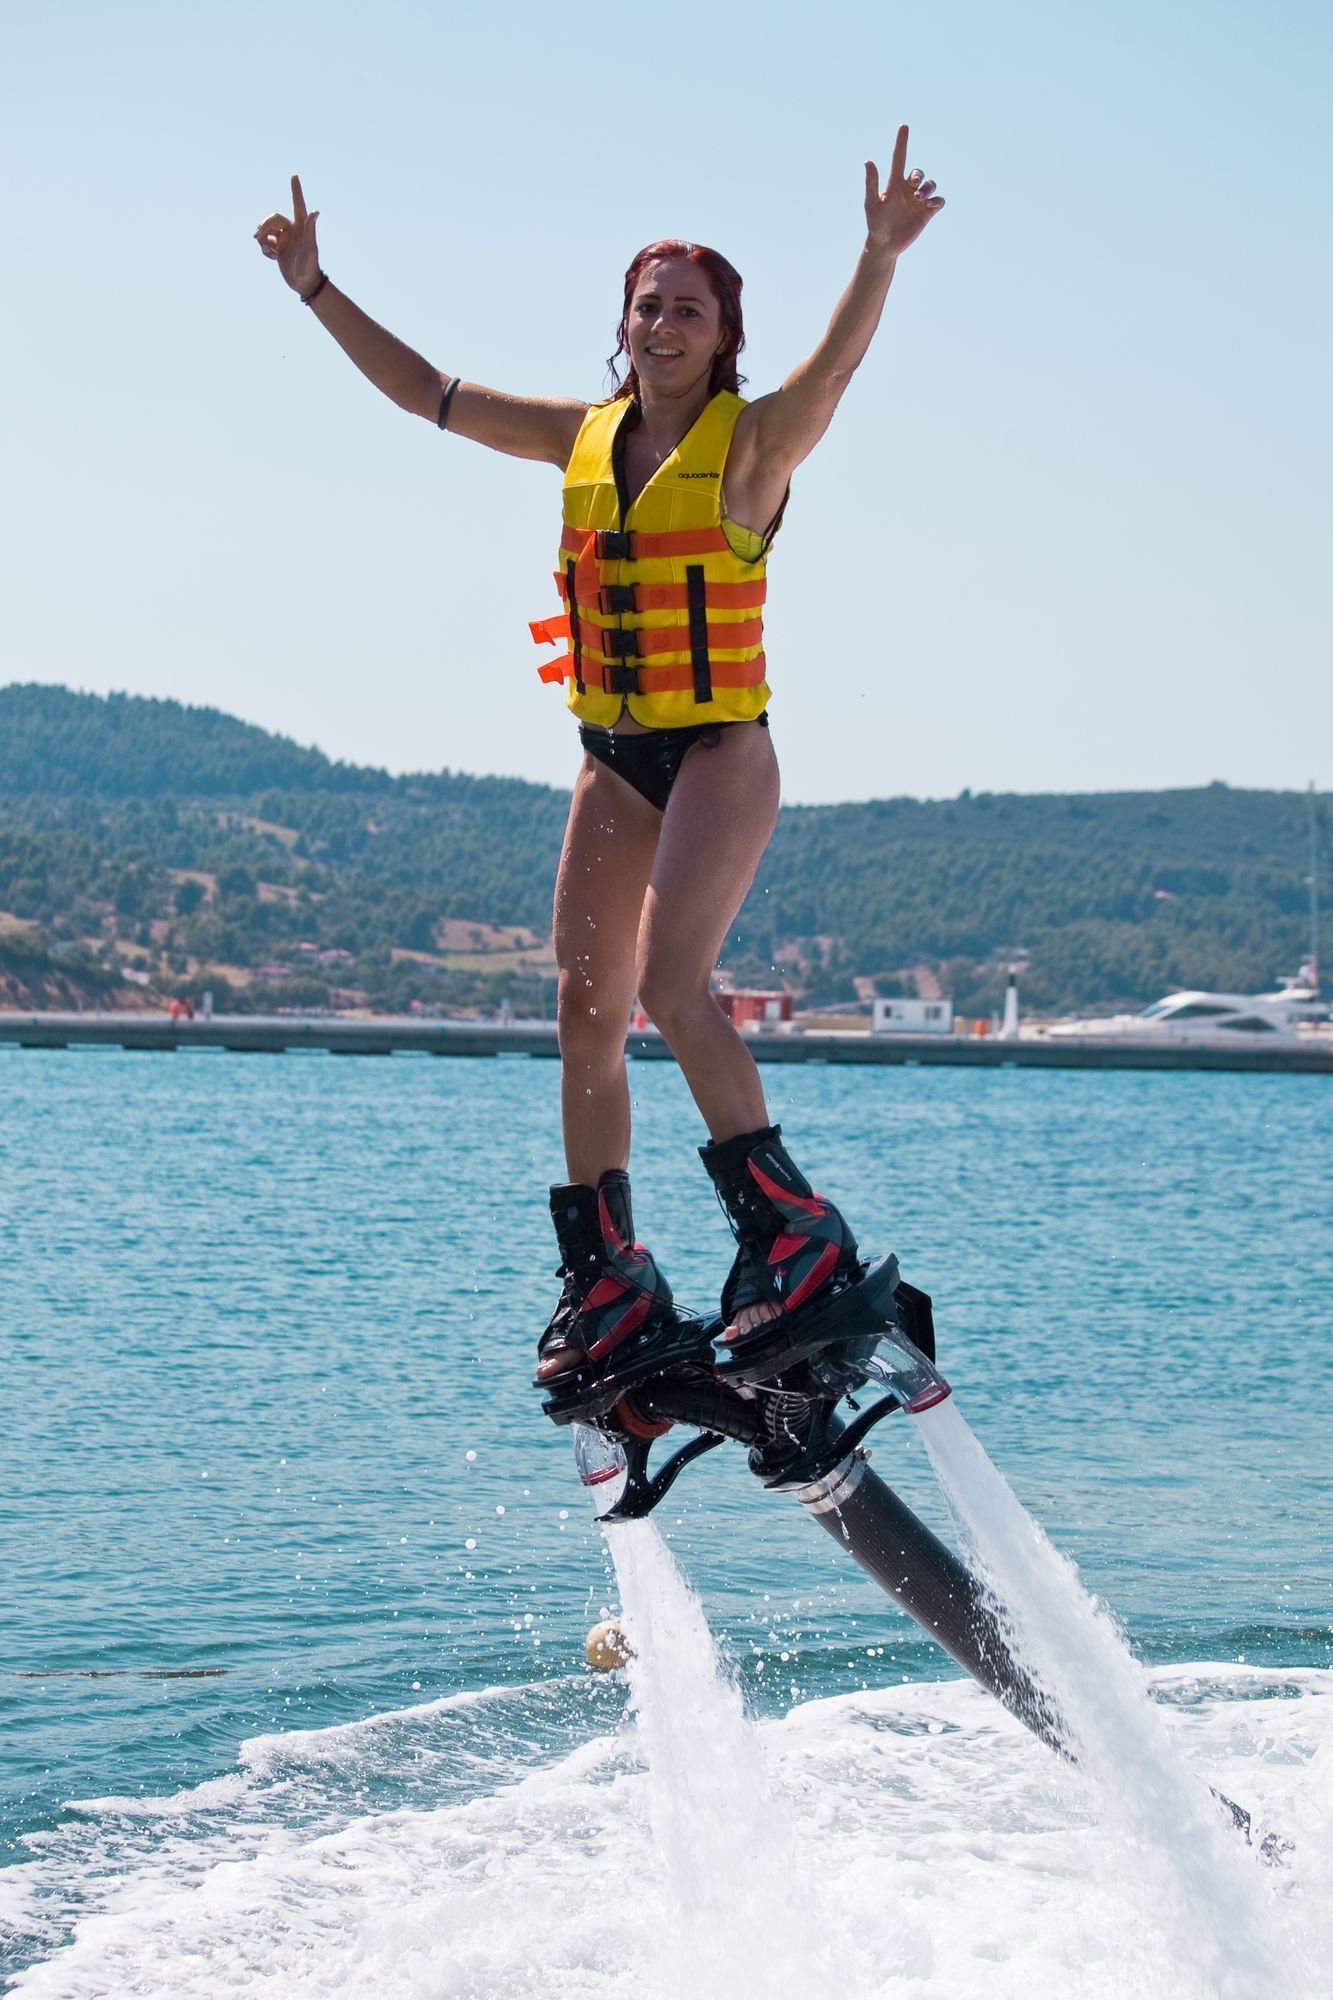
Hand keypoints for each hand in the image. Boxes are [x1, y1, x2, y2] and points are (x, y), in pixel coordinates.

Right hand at [254, 174, 321, 295]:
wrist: (304, 285)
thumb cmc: (310, 268)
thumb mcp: (311, 250)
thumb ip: (311, 230)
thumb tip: (315, 212)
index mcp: (302, 227)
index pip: (298, 204)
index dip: (296, 191)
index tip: (294, 176)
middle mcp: (292, 230)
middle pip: (273, 218)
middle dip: (264, 226)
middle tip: (257, 236)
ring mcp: (284, 238)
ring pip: (266, 230)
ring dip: (262, 238)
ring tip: (267, 251)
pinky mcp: (277, 247)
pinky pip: (264, 242)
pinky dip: (264, 248)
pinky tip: (271, 257)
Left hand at [864, 126, 943, 258]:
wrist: (885, 244)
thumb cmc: (875, 223)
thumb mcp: (872, 204)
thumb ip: (872, 183)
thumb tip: (868, 161)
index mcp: (894, 183)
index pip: (899, 158)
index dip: (901, 142)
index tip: (904, 126)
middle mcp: (908, 189)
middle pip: (919, 173)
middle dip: (919, 176)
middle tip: (914, 187)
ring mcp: (918, 200)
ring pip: (930, 185)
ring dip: (929, 188)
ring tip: (921, 199)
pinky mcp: (927, 212)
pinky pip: (939, 201)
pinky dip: (938, 200)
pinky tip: (931, 205)